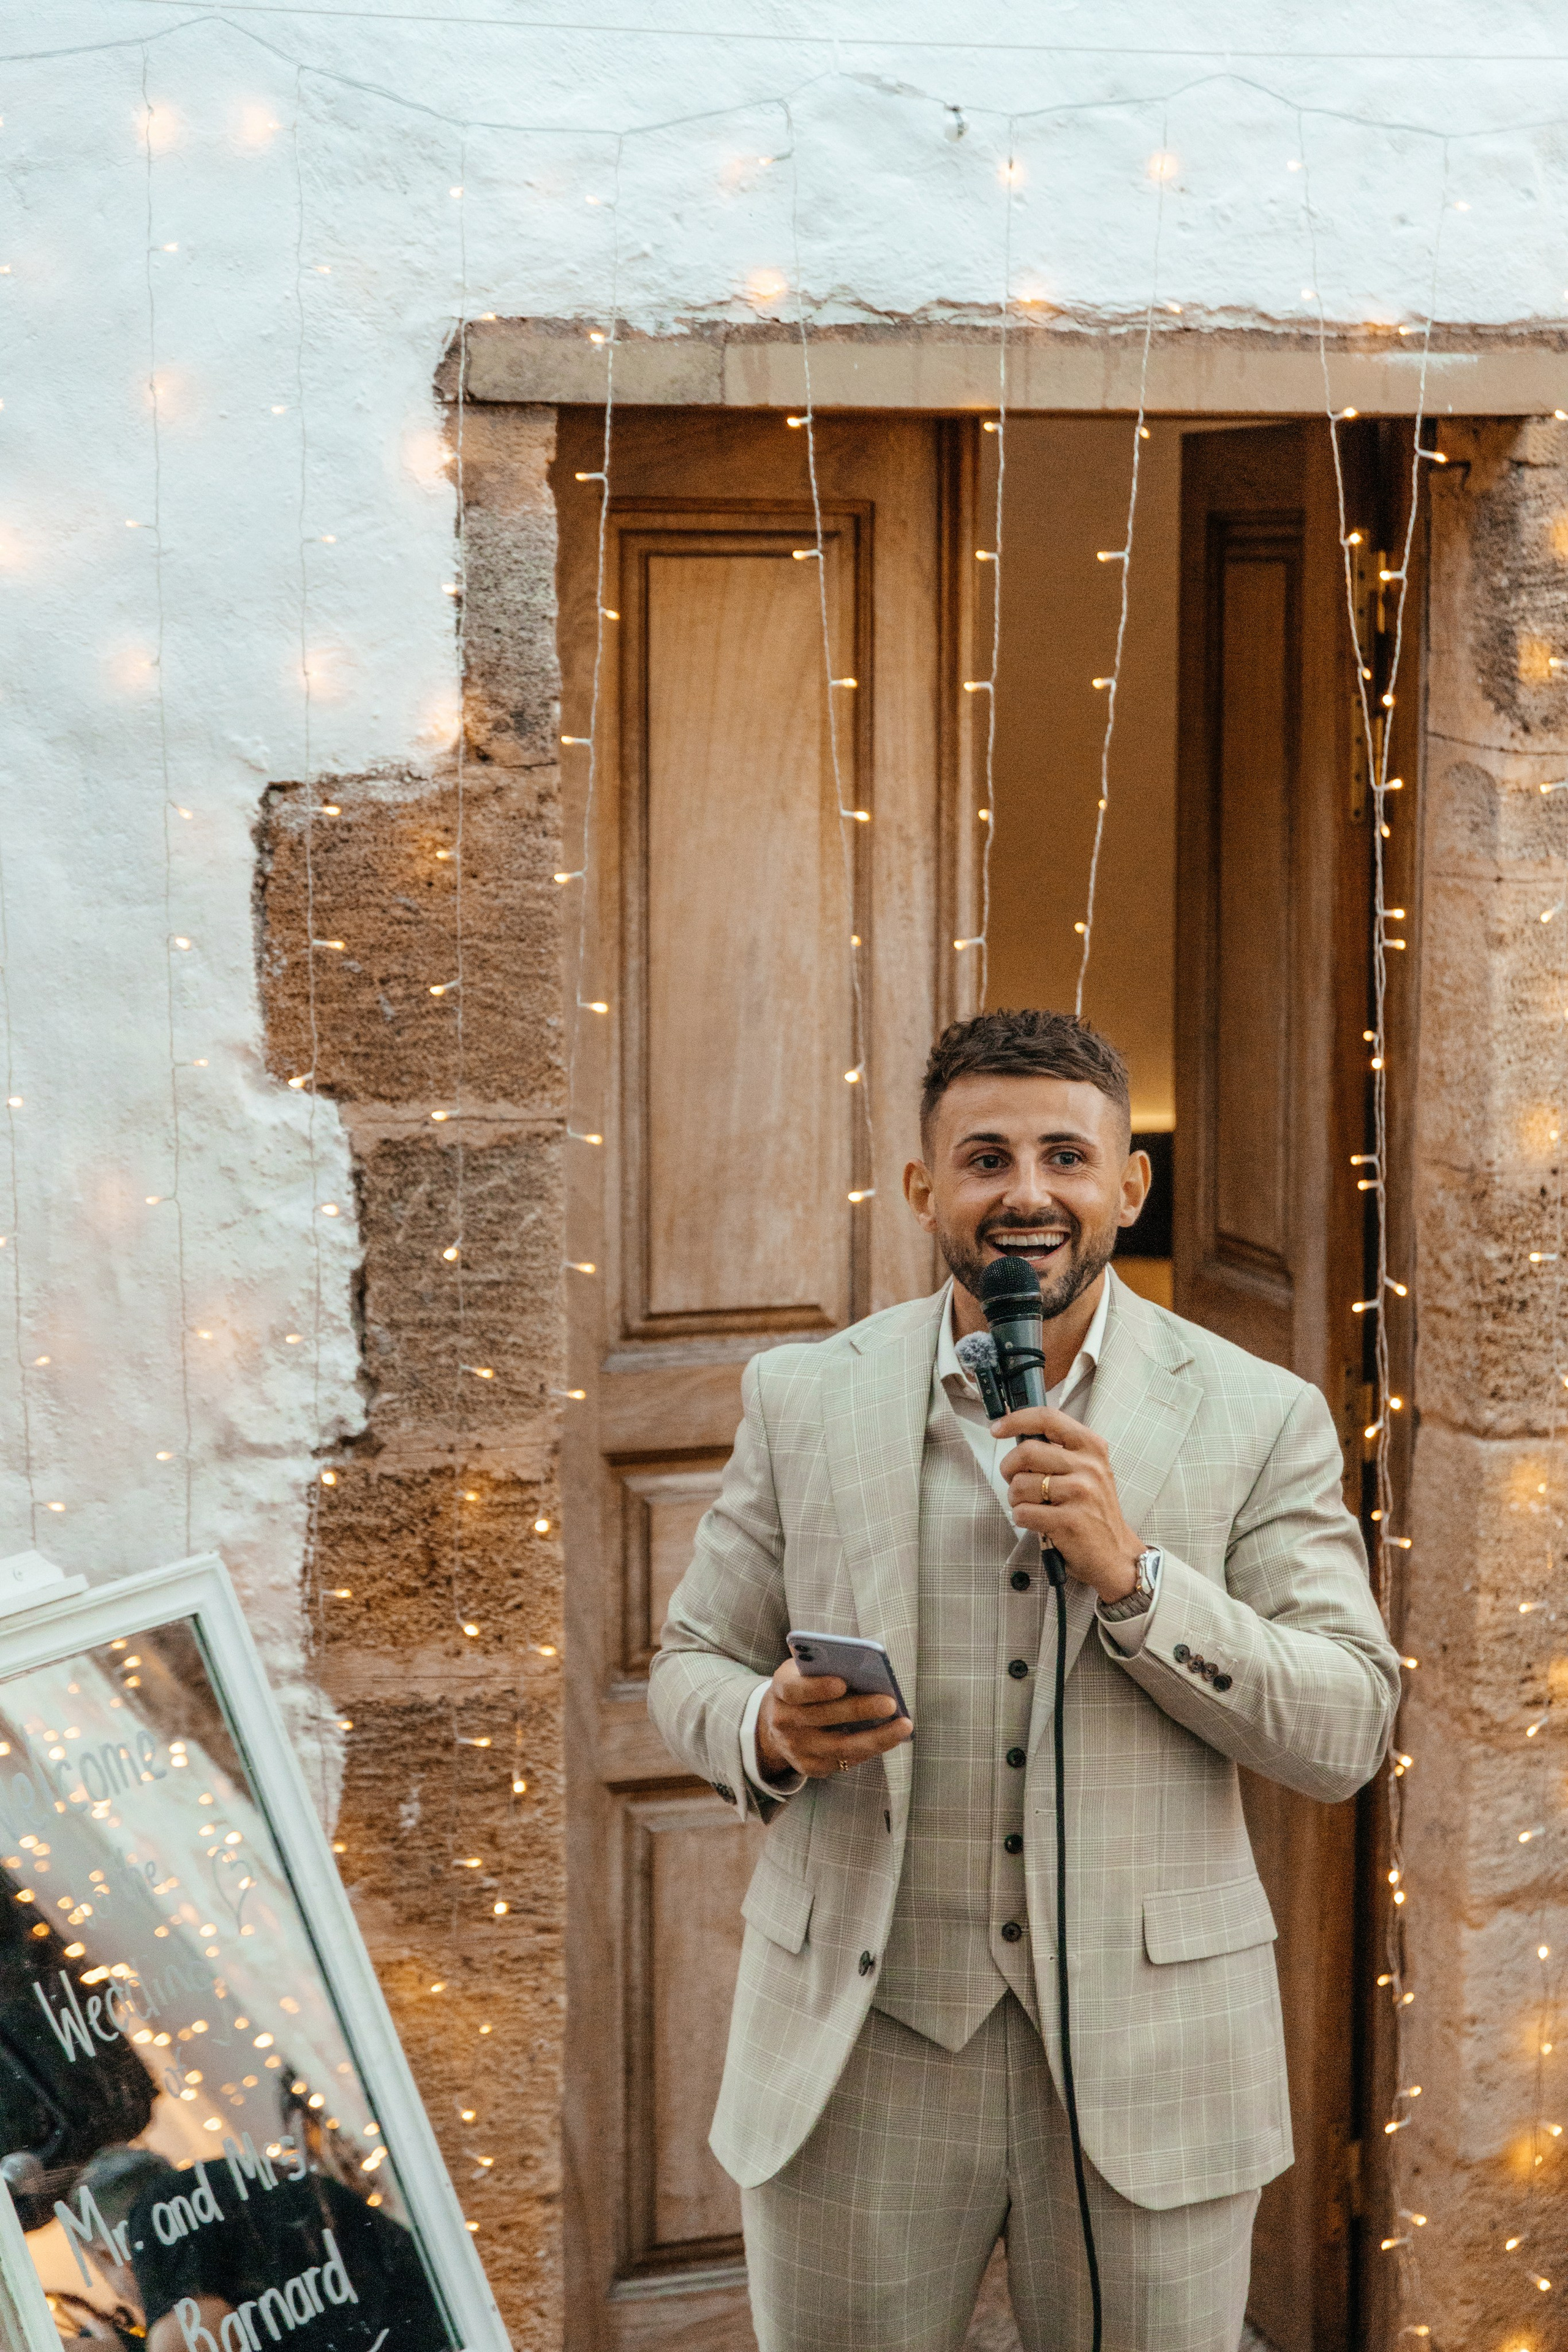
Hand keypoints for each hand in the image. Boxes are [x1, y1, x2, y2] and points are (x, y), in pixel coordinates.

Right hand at [755, 1658, 912, 1782]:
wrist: (779, 1721)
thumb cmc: (804, 1686)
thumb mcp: (805, 1671)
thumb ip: (826, 1668)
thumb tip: (868, 1670)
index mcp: (781, 1691)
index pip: (794, 1690)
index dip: (816, 1688)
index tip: (841, 1683)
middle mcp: (783, 1722)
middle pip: (823, 1718)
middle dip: (859, 1710)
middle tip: (891, 1703)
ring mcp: (795, 1748)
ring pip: (839, 1747)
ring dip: (875, 1737)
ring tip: (904, 1726)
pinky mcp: (809, 1767)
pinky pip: (843, 1762)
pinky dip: (869, 1750)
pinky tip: (890, 1739)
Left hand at [993, 1406, 1143, 1604]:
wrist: (1116, 1554)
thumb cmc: (1093, 1510)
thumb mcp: (1088, 1471)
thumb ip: (1059, 1451)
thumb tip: (1017, 1436)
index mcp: (1092, 1447)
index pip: (1048, 1418)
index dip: (1016, 1420)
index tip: (997, 1429)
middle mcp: (1089, 1466)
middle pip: (1026, 1452)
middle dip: (1009, 1469)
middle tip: (1014, 1481)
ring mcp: (1080, 1493)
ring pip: (1020, 1485)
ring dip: (1015, 1498)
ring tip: (1032, 1506)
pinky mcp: (1069, 1521)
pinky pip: (1023, 1512)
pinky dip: (1022, 1518)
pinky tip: (1037, 1522)